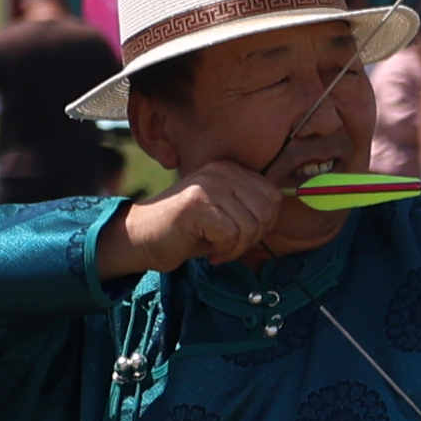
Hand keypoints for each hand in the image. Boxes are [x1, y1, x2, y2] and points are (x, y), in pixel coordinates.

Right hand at [112, 164, 300, 271]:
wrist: (141, 238)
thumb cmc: (186, 232)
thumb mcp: (224, 213)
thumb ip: (249, 209)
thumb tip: (279, 215)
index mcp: (229, 169)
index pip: (273, 196)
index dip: (264, 224)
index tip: (242, 236)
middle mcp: (220, 172)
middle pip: (266, 212)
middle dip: (253, 238)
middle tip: (230, 247)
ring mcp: (208, 186)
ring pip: (250, 225)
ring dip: (236, 248)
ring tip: (217, 249)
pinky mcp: (197, 205)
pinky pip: (231, 234)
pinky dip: (224, 250)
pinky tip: (209, 251)